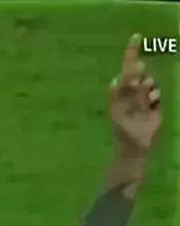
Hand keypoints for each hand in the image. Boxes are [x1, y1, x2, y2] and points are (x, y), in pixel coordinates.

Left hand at [109, 34, 161, 150]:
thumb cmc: (121, 125)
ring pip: (150, 80)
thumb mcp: (115, 107)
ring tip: (142, 103)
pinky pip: (157, 92)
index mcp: (121, 88)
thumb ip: (116, 91)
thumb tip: (118, 76)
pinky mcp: (155, 102)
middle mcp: (133, 89)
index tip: (136, 37)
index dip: (131, 52)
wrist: (134, 141)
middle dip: (140, 73)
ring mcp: (145, 95)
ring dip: (146, 89)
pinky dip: (154, 97)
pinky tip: (149, 107)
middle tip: (137, 85)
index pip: (127, 67)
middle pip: (140, 70)